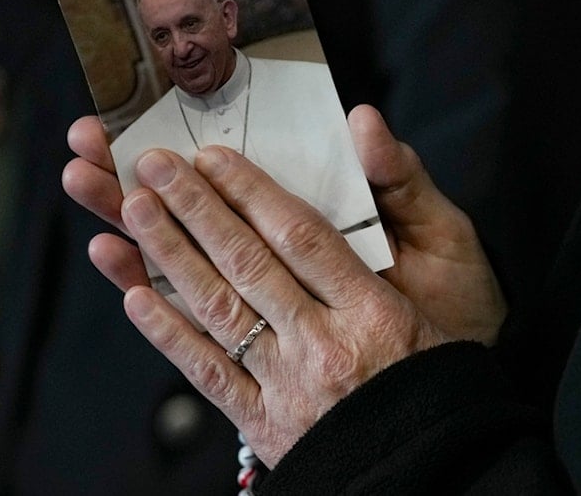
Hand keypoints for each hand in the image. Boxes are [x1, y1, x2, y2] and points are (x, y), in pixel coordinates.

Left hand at [62, 105, 505, 466]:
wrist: (438, 461)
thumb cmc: (441, 363)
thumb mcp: (449, 270)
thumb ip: (403, 191)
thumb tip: (364, 120)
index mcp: (373, 310)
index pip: (301, 237)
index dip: (250, 191)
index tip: (212, 155)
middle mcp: (325, 345)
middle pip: (248, 265)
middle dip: (194, 208)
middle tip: (152, 165)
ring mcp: (289, 387)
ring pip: (219, 311)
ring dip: (169, 256)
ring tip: (131, 209)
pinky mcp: (265, 424)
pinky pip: (209, 375)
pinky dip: (169, 334)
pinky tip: (136, 296)